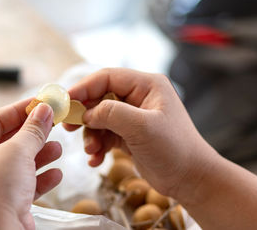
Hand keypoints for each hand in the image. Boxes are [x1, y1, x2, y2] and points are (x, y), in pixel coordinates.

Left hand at [0, 99, 61, 229]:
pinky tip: (56, 174)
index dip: (19, 110)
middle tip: (54, 124)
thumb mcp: (18, 150)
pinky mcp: (4, 200)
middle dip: (33, 134)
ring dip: (40, 155)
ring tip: (58, 148)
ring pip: (18, 162)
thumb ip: (33, 128)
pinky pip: (24, 182)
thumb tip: (45, 108)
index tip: (41, 104)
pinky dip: (40, 177)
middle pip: (9, 140)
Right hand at [63, 68, 218, 200]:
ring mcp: (134, 116)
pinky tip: (96, 160)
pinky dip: (98, 146)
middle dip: (85, 113)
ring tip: (91, 151)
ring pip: (100, 118)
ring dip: (91, 134)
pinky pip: (106, 134)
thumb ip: (112, 113)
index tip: (66, 102)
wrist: (190, 179)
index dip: (84, 87)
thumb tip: (87, 112)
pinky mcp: (129, 134)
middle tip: (68, 127)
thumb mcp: (142, 127)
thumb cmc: (174, 149)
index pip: (108, 77)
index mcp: (147, 85)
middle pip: (101, 97)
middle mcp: (139, 97)